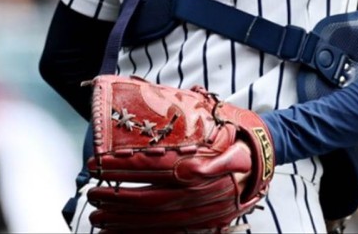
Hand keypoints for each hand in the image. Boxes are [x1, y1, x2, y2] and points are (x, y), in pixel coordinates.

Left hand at [84, 77, 273, 232]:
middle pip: (153, 199)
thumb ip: (203, 149)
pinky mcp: (205, 221)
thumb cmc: (240, 138)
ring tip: (98, 215)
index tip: (100, 164)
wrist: (265, 158)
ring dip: (124, 219)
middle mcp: (204, 193)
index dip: (126, 168)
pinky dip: (142, 232)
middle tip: (92, 193)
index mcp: (207, 167)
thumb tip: (178, 160)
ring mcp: (205, 210)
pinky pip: (169, 231)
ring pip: (157, 219)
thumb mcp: (226, 135)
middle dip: (118, 198)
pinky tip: (120, 231)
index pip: (157, 169)